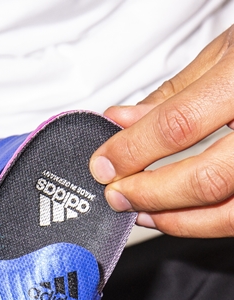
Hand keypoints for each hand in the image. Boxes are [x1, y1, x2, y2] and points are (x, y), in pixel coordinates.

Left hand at [89, 26, 233, 236]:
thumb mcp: (228, 52)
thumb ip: (174, 94)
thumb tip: (122, 122)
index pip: (179, 126)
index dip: (132, 151)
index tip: (103, 163)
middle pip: (206, 179)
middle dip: (150, 194)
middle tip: (118, 193)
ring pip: (229, 212)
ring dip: (176, 220)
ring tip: (142, 211)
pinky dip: (205, 222)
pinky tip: (178, 215)